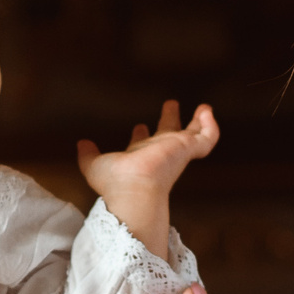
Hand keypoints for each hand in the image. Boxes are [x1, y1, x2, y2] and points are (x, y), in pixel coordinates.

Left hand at [77, 100, 219, 204]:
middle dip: (169, 120)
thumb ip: (88, 155)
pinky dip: (211, 127)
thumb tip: (82, 144)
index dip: (140, 135)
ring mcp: (175, 152)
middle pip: (167, 135)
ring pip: (192, 136)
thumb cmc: (115, 182)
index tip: (138, 126)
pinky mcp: (188, 148)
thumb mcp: (94, 165)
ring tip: (205, 108)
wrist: (135, 188)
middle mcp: (159, 154)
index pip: (141, 145)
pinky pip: (207, 138)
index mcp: (139, 158)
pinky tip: (208, 113)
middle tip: (170, 104)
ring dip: (198, 123)